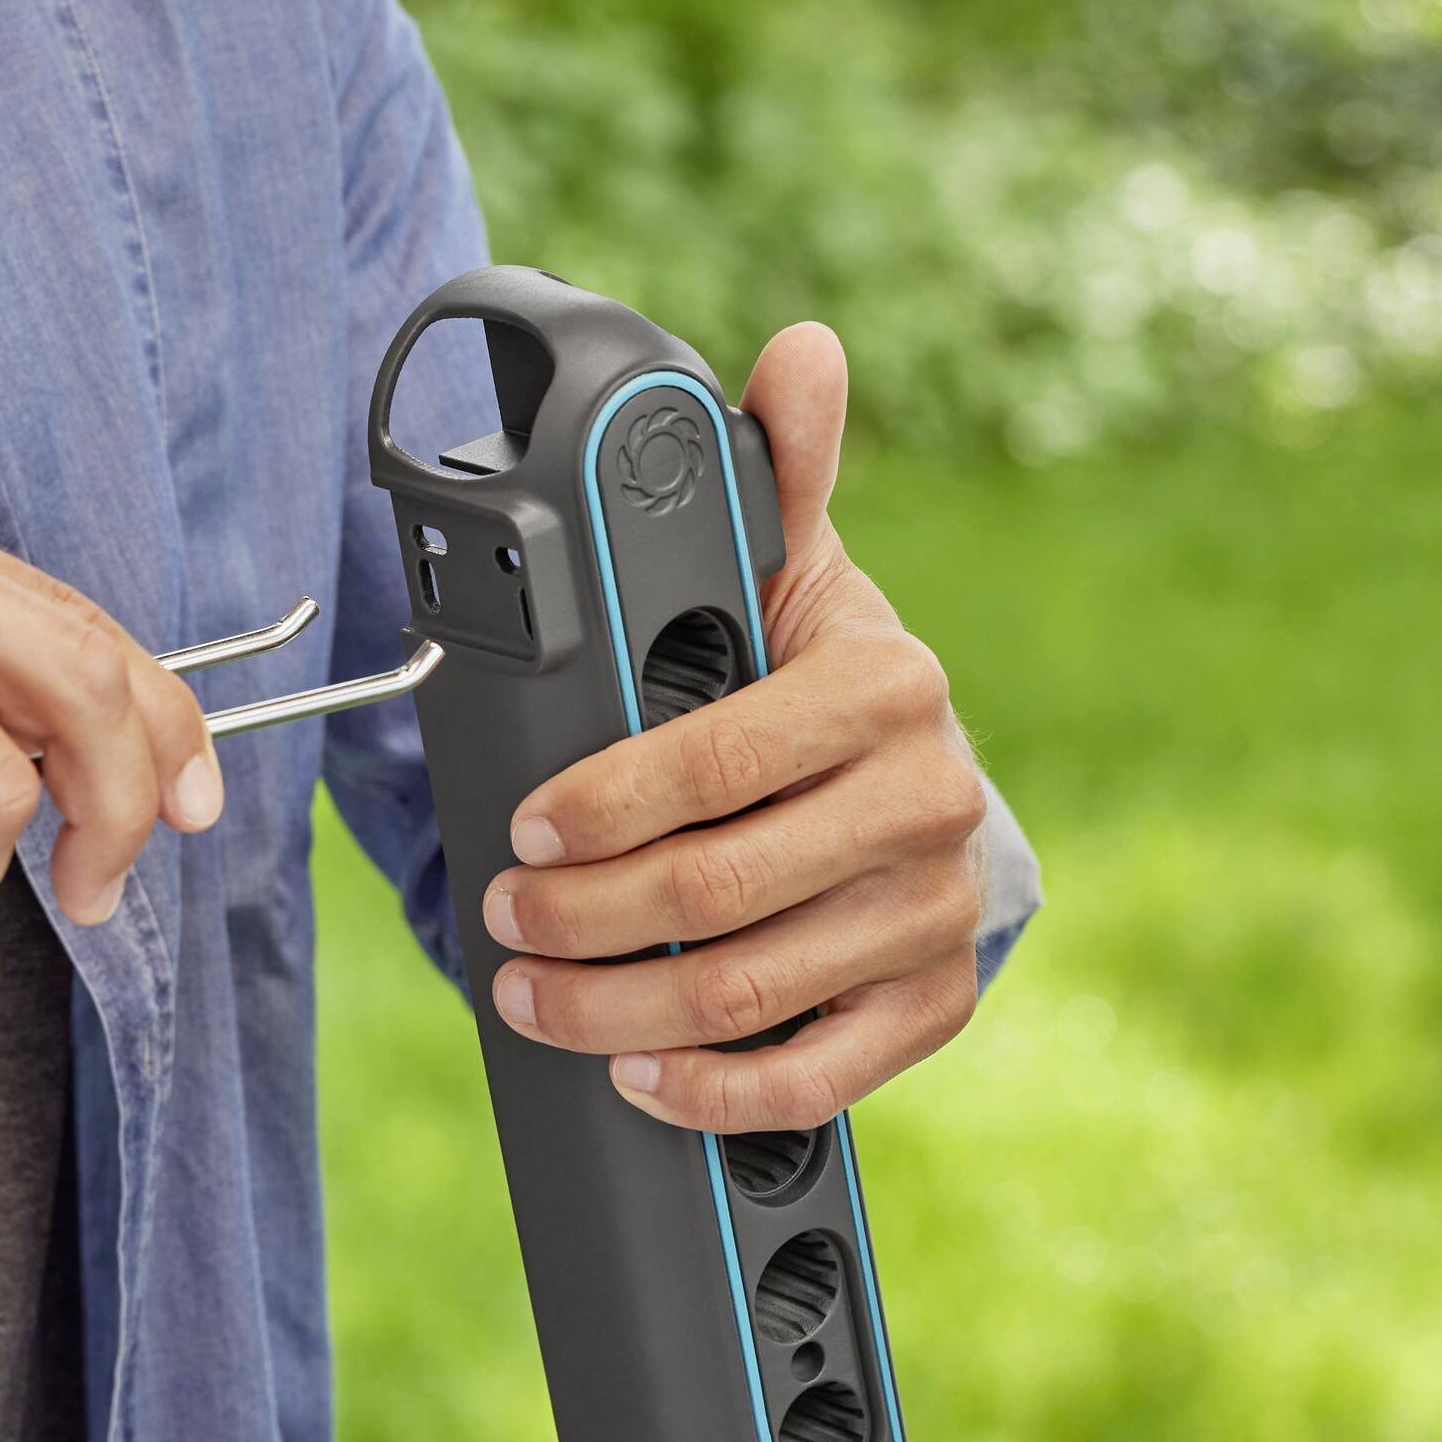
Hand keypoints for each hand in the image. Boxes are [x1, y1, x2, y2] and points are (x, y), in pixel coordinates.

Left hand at [477, 324, 988, 1132]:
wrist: (913, 781)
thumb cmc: (811, 673)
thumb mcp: (789, 567)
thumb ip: (777, 468)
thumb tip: (800, 352)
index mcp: (886, 686)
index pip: (718, 762)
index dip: (605, 806)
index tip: (523, 830)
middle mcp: (929, 802)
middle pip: (723, 890)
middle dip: (585, 918)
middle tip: (505, 920)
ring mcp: (936, 910)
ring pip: (756, 990)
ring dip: (622, 1011)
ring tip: (534, 997)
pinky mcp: (935, 1000)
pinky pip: (821, 1076)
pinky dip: (718, 1089)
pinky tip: (640, 1077)